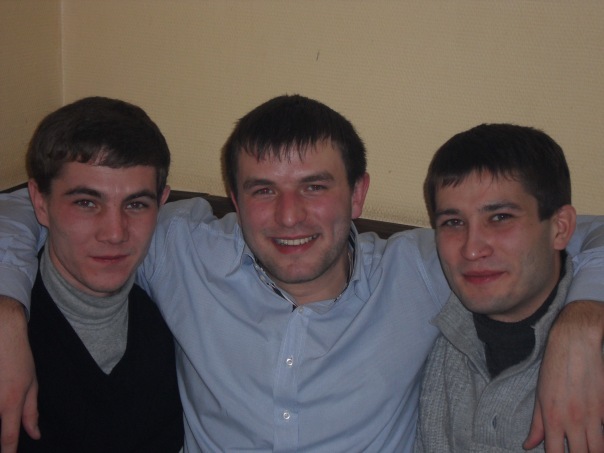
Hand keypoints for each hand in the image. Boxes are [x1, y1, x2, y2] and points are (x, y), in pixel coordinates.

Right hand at [0, 296, 38, 452]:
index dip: (8, 452)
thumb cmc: (18, 357)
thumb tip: (35, 435)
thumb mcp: (31, 383)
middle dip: (1, 429)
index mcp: (11, 401)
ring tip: (5, 387)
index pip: (8, 436)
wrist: (2, 332)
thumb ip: (31, 412)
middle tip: (9, 398)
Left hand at [524, 300, 603, 451]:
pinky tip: (596, 434)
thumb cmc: (554, 368)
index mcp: (552, 418)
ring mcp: (593, 416)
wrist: (575, 344)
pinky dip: (602, 436)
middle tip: (573, 450)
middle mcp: (573, 421)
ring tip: (585, 447)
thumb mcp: (540, 395)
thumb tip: (529, 446)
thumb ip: (536, 424)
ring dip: (592, 451)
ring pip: (597, 449)